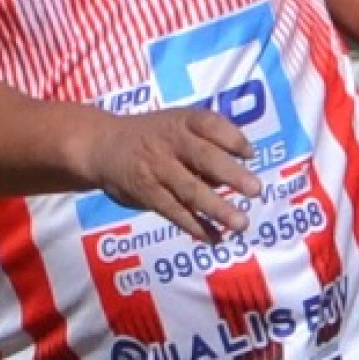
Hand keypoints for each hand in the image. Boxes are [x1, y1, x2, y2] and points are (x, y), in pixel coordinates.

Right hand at [90, 106, 262, 237]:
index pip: (210, 124)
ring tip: (240, 224)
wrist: (102, 146)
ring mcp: (157, 169)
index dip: (232, 138)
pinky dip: (195, 226)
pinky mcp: (147, 193)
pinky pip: (174, 211)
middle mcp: (170, 143)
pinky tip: (214, 238)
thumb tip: (241, 170)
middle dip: (231, 174)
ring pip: (190, 190)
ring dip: (217, 208)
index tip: (250, 153)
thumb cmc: (154, 136)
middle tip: (255, 190)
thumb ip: (207, 143)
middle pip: (204, 157)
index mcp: (182, 121)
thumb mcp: (177, 124)